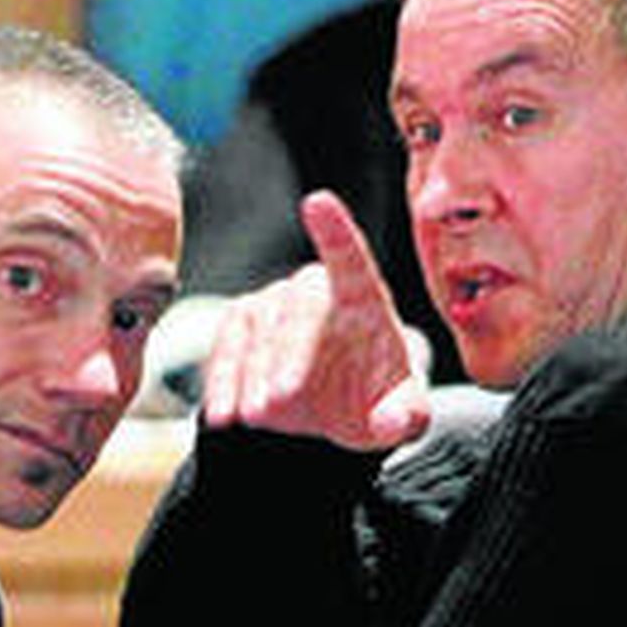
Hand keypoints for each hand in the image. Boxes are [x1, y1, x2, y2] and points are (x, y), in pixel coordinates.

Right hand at [201, 190, 432, 450]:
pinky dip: (222, 381)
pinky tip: (224, 415)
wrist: (338, 410)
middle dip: (284, 354)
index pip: (351, 260)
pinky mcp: (241, 327)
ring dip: (250, 374)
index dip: (336, 232)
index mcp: (365, 300)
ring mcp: (274, 306)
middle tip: (280, 401)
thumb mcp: (399, 415)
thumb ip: (404, 417)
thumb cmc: (376, 401)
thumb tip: (394, 423)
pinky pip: (226, 348)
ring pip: (255, 330)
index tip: (318, 202)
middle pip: (295, 308)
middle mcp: (316, 293)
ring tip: (256, 417)